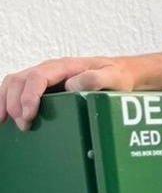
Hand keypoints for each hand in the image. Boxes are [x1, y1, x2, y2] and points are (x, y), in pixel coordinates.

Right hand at [0, 57, 133, 130]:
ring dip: (6, 102)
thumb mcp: (113, 77)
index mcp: (64, 66)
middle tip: (24, 125)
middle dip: (15, 103)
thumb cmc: (116, 76)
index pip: (37, 77)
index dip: (29, 96)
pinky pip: (17, 89)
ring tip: (7, 123)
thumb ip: (95, 79)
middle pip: (19, 80)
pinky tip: (5, 117)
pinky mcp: (42, 86)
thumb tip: (70, 86)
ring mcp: (44, 77)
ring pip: (13, 83)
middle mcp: (50, 69)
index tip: (29, 115)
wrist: (119, 72)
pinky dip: (6, 101)